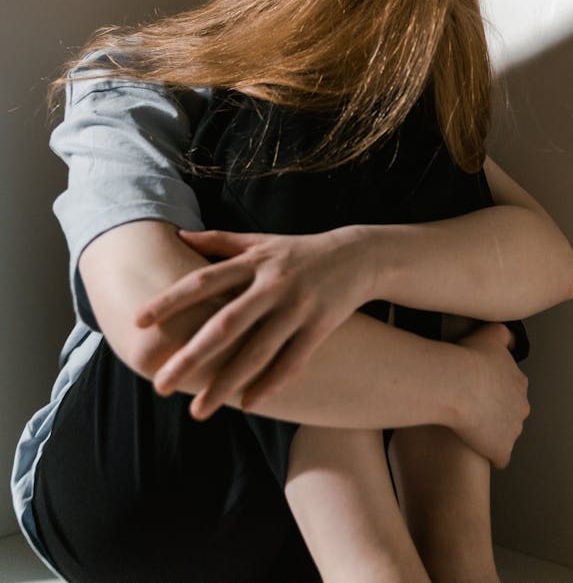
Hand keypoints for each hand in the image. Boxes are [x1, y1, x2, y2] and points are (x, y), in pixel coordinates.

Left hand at [135, 225, 370, 418]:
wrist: (357, 256)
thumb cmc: (299, 251)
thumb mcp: (260, 241)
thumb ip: (219, 242)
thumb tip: (179, 237)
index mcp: (253, 261)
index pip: (203, 281)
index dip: (170, 301)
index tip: (138, 322)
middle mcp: (272, 284)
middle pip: (225, 324)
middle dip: (191, 356)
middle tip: (159, 384)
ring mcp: (297, 307)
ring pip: (257, 352)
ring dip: (225, 383)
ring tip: (198, 411)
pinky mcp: (320, 326)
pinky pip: (292, 362)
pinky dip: (270, 385)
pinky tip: (247, 405)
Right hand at [450, 322, 529, 468]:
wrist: (456, 383)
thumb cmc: (469, 358)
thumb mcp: (491, 333)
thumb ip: (505, 334)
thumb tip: (512, 341)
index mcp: (519, 383)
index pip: (512, 389)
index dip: (494, 389)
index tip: (478, 388)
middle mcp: (522, 408)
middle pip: (511, 413)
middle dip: (495, 411)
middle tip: (471, 406)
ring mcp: (513, 431)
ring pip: (504, 434)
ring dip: (491, 432)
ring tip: (468, 425)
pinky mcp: (501, 450)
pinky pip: (498, 457)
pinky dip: (489, 454)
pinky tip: (475, 446)